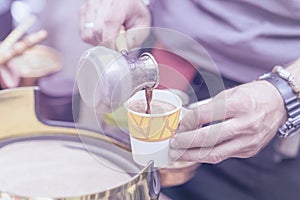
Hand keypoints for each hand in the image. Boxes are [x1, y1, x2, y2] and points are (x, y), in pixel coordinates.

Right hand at [79, 0, 150, 48]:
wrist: (129, 4)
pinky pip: (84, 34)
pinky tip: (103, 33)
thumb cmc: (135, 14)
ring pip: (88, 34)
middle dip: (107, 44)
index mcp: (119, 2)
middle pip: (97, 31)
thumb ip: (132, 39)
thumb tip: (120, 50)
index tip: (117, 51)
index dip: (111, 42)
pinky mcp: (84, 12)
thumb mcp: (142, 26)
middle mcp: (102, 1)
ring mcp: (90, 6)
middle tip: (117, 44)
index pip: (109, 23)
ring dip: (99, 42)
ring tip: (110, 37)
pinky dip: (93, 39)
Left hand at [169, 81, 286, 163]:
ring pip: (215, 153)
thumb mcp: (229, 93)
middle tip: (173, 143)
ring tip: (179, 154)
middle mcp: (245, 124)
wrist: (278, 104)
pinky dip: (207, 155)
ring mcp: (248, 140)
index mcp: (239, 104)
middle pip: (208, 138)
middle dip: (186, 142)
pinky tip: (196, 152)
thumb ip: (208, 107)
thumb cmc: (253, 96)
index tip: (179, 125)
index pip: (205, 115)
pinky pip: (223, 156)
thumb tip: (187, 120)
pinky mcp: (249, 150)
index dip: (188, 122)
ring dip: (192, 155)